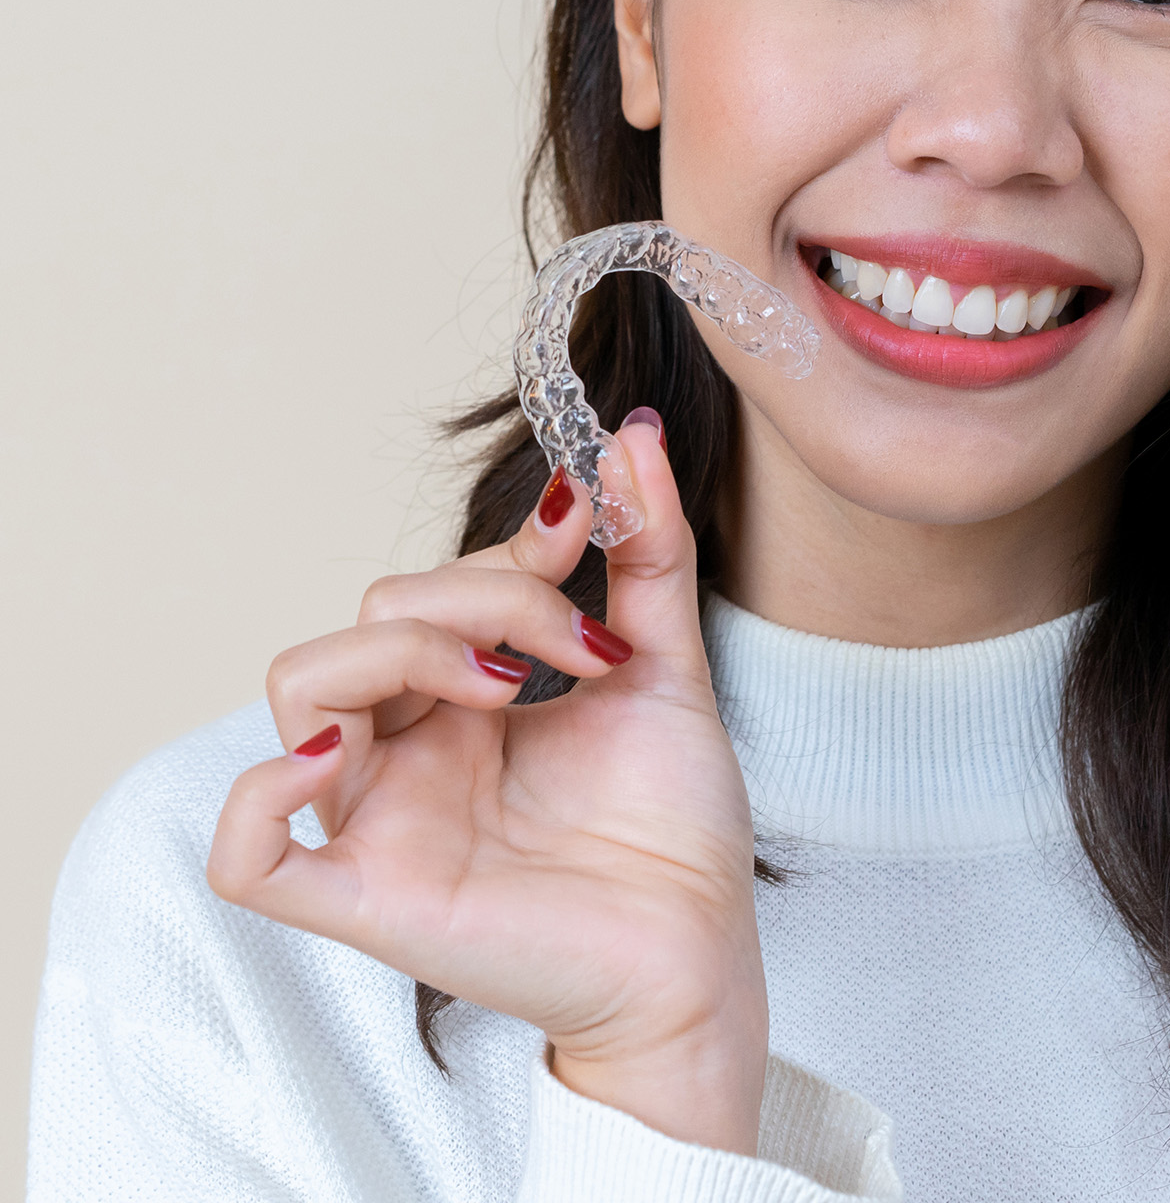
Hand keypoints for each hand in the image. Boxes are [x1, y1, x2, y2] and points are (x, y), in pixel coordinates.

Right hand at [207, 417, 767, 1153]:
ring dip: (404, 652)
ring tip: (506, 689)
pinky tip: (342, 755)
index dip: (508, 548)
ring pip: (305, 687)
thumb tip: (635, 433)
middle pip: (376, 616)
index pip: (439, 584)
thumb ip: (648, 553)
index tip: (588, 528)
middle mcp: (413, 749)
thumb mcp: (668, 666)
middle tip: (581, 648)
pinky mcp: (372, 900)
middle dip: (483, 598)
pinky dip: (260, 795)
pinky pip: (250, 858)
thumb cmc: (675, 825)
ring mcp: (384, 819)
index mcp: (468, 698)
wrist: (703, 953)